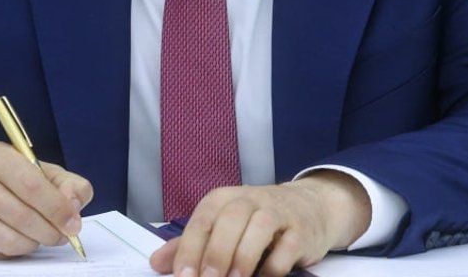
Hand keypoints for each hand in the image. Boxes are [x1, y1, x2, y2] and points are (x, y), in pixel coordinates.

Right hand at [0, 143, 93, 258]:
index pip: (31, 186)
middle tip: (62, 235)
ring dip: (33, 243)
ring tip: (40, 236)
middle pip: (21, 216)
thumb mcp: (38, 169)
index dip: (57, 208)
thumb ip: (66, 183)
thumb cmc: (5, 178)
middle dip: (50, 231)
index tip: (73, 223)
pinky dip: (14, 251)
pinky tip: (17, 237)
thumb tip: (73, 205)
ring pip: (8, 241)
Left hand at [149, 171, 370, 276]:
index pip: (203, 219)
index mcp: (225, 198)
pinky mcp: (302, 231)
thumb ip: (191, 244)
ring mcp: (279, 213)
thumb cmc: (257, 219)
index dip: (190, 248)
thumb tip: (157, 263)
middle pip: (231, 219)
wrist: (310, 206)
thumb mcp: (222, 225)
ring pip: (261, 227)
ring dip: (244, 257)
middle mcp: (251, 199)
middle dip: (217, 253)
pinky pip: (288, 246)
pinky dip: (274, 265)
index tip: (183, 276)